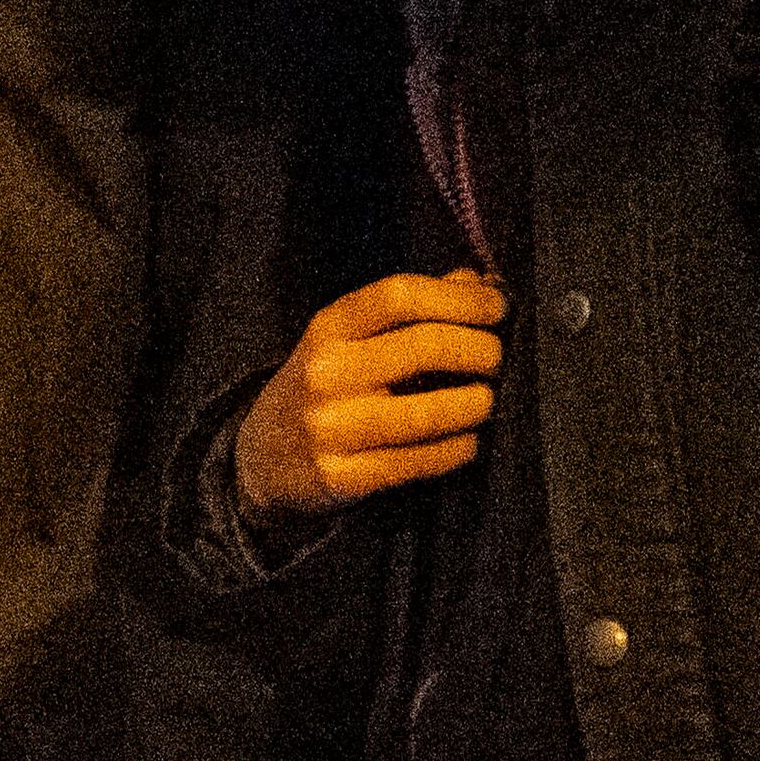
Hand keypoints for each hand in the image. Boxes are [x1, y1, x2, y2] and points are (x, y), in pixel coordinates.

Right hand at [235, 270, 508, 516]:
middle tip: (499, 357)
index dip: (459, 298)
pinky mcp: (342, 477)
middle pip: (424, 347)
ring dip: (476, 404)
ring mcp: (332, 428)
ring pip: (428, 412)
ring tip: (487, 399)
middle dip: (480, 350)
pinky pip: (418, 462)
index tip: (496, 306)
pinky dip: (456, 449)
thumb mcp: (346, 338)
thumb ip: (409, 308)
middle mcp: (326, 373)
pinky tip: (467, 441)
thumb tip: (479, 282)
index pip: (400, 295)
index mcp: (328, 329)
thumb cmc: (320, 387)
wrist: (260, 459)